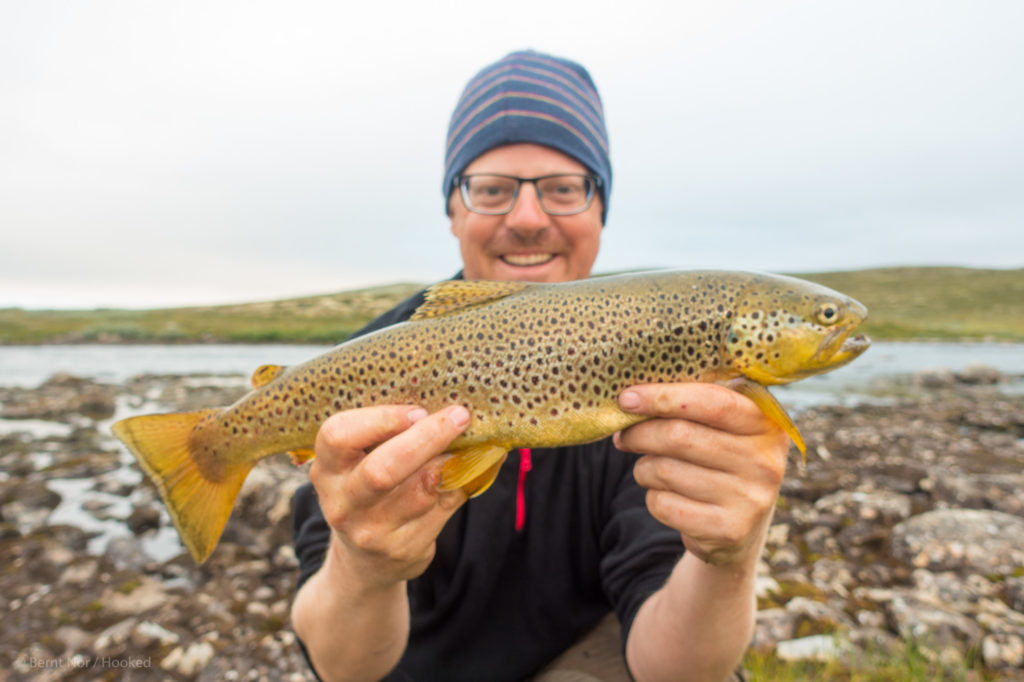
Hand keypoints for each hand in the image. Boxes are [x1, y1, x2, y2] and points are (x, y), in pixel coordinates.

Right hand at [309, 404, 469, 590]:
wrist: (366, 560)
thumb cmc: (369, 492)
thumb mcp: (360, 463)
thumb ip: (389, 436)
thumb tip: (446, 402)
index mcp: (327, 469)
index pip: (338, 436)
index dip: (381, 419)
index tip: (417, 410)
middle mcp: (343, 503)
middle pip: (383, 470)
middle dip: (427, 437)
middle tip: (459, 416)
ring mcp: (372, 531)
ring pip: (421, 491)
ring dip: (452, 460)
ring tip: (471, 439)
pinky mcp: (404, 549)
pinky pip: (444, 507)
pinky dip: (464, 481)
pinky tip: (475, 465)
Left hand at [613, 383, 788, 566]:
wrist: (739, 529)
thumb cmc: (718, 464)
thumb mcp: (719, 430)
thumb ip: (688, 407)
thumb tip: (631, 401)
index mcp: (765, 423)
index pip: (711, 401)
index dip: (663, 396)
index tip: (627, 398)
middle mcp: (765, 461)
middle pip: (679, 435)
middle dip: (640, 434)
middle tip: (624, 437)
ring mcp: (750, 498)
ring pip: (664, 470)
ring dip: (644, 469)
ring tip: (652, 471)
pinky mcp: (728, 530)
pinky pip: (664, 505)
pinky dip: (653, 499)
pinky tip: (668, 498)